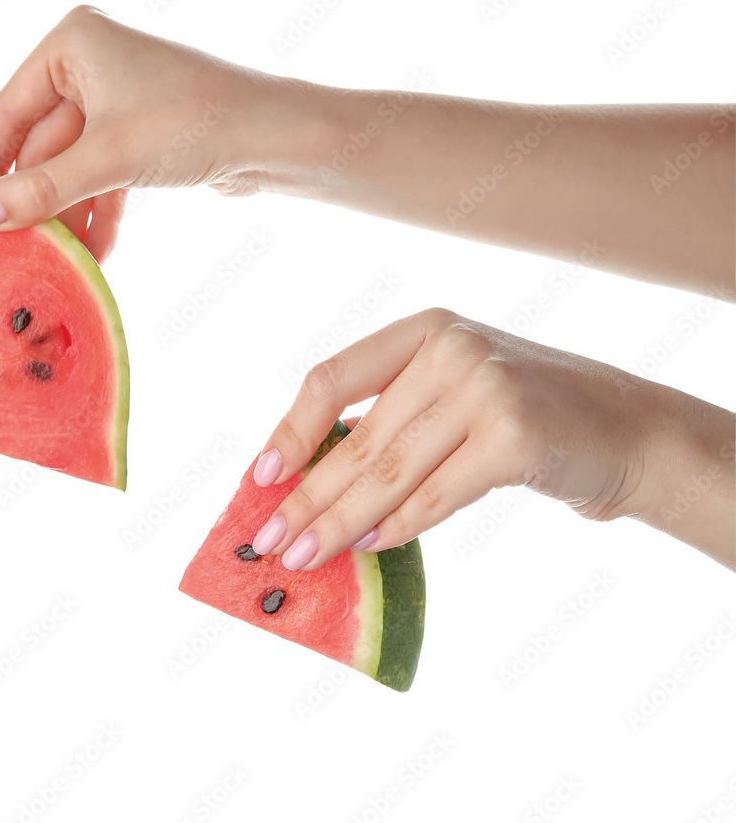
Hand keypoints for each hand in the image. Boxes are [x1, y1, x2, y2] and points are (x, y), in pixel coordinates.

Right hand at [0, 5, 321, 262]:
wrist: (276, 138)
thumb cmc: (193, 123)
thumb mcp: (107, 159)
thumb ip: (39, 190)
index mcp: (73, 42)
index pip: (7, 110)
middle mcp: (92, 62)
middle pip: (42, 143)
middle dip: (34, 201)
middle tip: (10, 249)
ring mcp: (120, 99)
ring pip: (75, 165)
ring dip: (68, 214)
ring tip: (53, 262)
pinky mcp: (143, 133)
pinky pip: (105, 174)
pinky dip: (100, 211)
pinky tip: (95, 253)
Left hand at [250, 308, 735, 569]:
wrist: (625, 427)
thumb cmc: (523, 413)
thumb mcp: (452, 392)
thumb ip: (392, 421)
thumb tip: (313, 482)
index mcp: (424, 330)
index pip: (333, 378)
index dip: (290, 430)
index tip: (260, 478)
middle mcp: (450, 349)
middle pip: (357, 438)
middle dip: (309, 498)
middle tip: (272, 542)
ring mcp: (485, 389)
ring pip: (388, 472)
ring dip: (339, 523)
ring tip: (305, 556)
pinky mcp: (514, 437)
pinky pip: (436, 495)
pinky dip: (399, 527)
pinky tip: (369, 547)